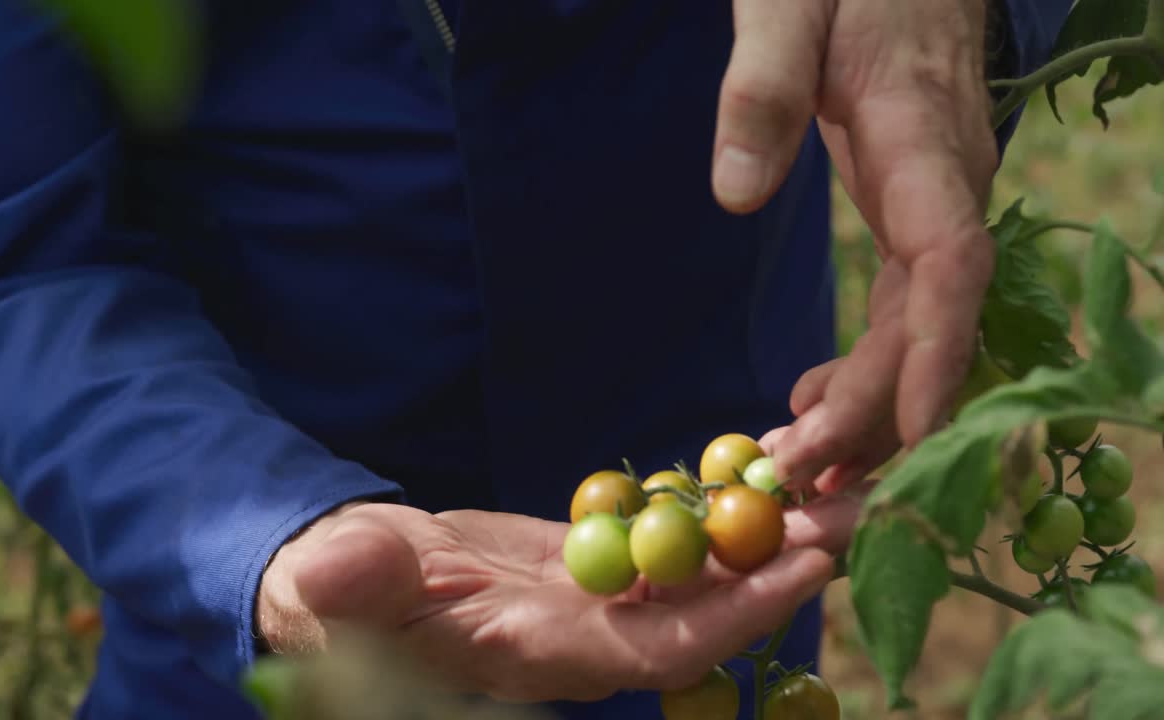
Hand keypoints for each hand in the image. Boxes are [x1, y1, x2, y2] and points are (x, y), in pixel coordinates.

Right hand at [256, 494, 861, 702]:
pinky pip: (669, 538)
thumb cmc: (332, 591)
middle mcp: (586, 636)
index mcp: (538, 655)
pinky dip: (715, 505)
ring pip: (698, 571)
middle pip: (706, 609)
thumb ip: (356, 585)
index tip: (802, 567)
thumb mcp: (335, 584)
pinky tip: (759, 464)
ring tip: (834, 475)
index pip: (655, 649)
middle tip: (858, 503)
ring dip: (764, 528)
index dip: (732, 615)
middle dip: (781, 564)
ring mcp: (595, 597)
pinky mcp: (591, 560)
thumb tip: (349, 572)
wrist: (343, 578)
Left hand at [711, 0, 998, 490]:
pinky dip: (868, 369)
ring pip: (923, 328)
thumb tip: (735, 197)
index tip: (912, 431)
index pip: (948, 259)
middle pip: (929, 319)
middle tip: (799, 479)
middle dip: (877, 411)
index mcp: (921, 140)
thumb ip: (760, 89)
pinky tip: (814, 409)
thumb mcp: (786, 9)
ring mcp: (935, 205)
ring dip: (872, 409)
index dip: (936, 351)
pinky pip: (907, 310)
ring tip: (799, 470)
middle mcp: (944, 187)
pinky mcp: (914, 214)